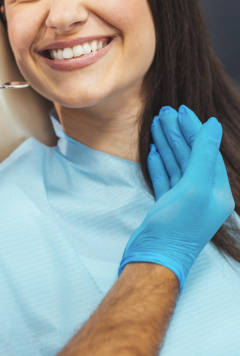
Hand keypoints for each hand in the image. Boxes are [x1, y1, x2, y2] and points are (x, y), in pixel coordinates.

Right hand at [118, 105, 233, 289]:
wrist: (154, 259)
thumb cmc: (177, 226)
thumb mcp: (194, 186)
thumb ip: (203, 154)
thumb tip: (213, 125)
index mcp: (217, 191)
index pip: (207, 152)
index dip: (195, 129)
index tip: (182, 111)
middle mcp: (203, 195)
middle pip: (190, 155)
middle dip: (178, 132)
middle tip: (165, 112)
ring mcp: (183, 201)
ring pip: (176, 164)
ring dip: (167, 143)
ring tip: (156, 123)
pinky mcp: (166, 207)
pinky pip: (164, 178)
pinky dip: (158, 162)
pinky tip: (152, 149)